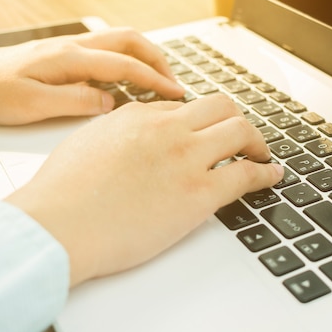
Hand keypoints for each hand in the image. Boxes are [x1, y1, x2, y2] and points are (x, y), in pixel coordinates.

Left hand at [0, 27, 184, 123]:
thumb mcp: (33, 105)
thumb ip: (75, 102)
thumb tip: (111, 102)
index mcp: (69, 58)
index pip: (125, 64)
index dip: (155, 79)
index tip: (176, 94)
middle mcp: (73, 46)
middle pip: (130, 40)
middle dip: (158, 60)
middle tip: (173, 84)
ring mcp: (69, 47)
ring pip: (120, 41)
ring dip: (144, 57)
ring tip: (157, 82)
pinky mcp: (65, 54)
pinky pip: (106, 50)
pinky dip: (126, 61)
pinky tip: (127, 81)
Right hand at [5, 94, 282, 285]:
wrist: (59, 225)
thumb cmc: (63, 191)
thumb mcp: (88, 140)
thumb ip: (119, 129)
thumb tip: (138, 131)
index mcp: (139, 115)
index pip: (186, 107)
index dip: (202, 120)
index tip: (209, 130)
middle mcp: (167, 129)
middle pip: (222, 107)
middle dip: (236, 120)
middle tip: (243, 136)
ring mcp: (186, 158)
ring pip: (241, 132)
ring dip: (257, 142)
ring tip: (262, 154)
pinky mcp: (199, 194)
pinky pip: (247, 175)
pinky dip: (266, 173)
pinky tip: (272, 175)